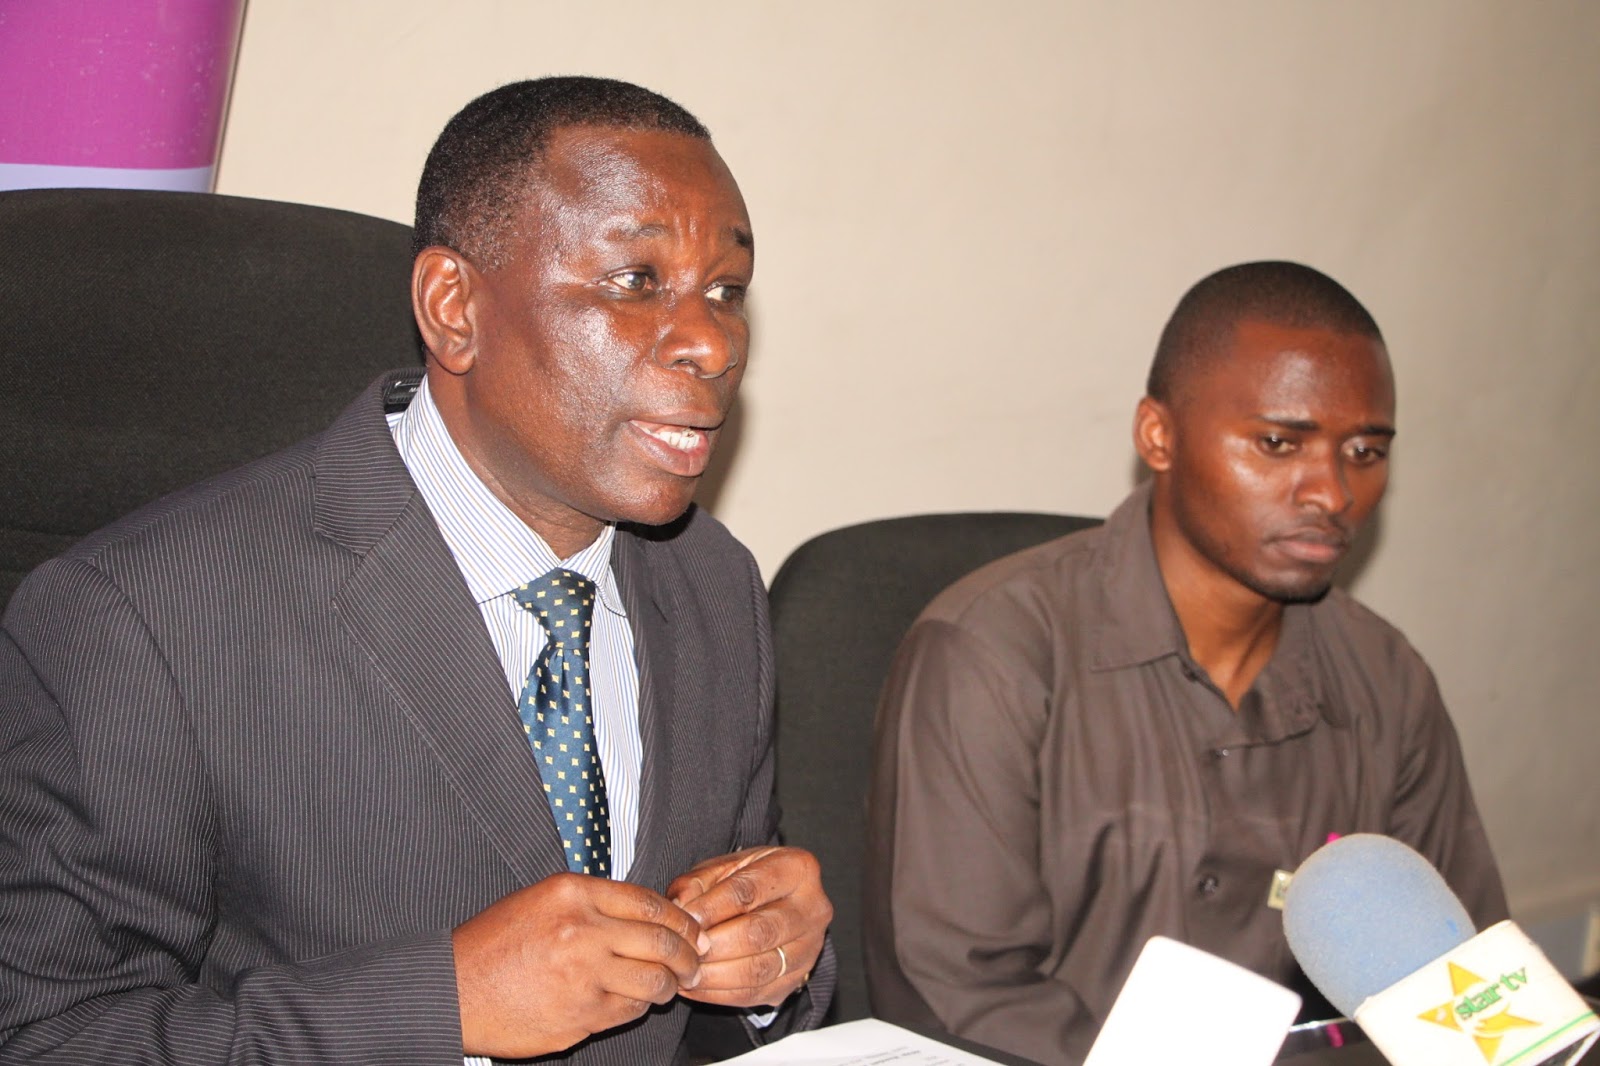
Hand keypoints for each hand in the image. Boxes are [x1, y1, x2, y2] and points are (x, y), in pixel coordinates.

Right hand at [452, 872, 705, 1058]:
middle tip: (695, 960)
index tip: (692, 929)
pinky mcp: (581, 1014)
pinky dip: (640, 1007)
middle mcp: (582, 931)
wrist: (453, 990)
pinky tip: (636, 1001)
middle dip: (688, 954)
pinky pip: (629, 1010)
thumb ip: (593, 902)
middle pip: (662, 941)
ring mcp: (583, 975)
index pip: (650, 903)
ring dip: (670, 984)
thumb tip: (648, 914)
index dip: (681, 919)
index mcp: (573, 894)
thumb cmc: (493, 944)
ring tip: (671, 984)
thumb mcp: (541, 900)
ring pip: (653, 980)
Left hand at [667, 846, 831, 1008]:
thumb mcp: (723, 868)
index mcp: (797, 868)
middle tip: (685, 951)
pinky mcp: (797, 978)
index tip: (684, 918)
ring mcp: (809, 948)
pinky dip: (720, 994)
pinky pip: (756, 993)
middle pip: (758, 933)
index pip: (749, 891)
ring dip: (715, 975)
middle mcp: (813, 908)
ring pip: (758, 969)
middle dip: (714, 945)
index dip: (711, 907)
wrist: (778, 904)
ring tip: (686, 971)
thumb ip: (698, 882)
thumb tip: (681, 909)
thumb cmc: (748, 881)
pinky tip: (696, 986)